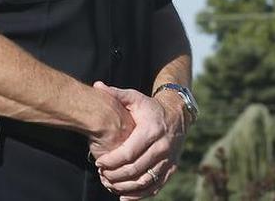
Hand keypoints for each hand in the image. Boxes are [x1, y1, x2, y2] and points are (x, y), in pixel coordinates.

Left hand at [90, 82, 185, 198]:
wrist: (178, 114)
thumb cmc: (151, 107)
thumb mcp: (136, 98)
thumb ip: (116, 94)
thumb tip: (97, 86)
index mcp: (152, 130)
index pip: (129, 152)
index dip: (112, 161)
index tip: (98, 163)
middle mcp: (163, 147)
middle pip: (135, 169)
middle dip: (115, 175)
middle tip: (101, 174)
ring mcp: (169, 159)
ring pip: (145, 181)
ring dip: (125, 187)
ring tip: (109, 185)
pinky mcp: (172, 168)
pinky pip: (156, 186)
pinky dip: (140, 195)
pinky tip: (124, 197)